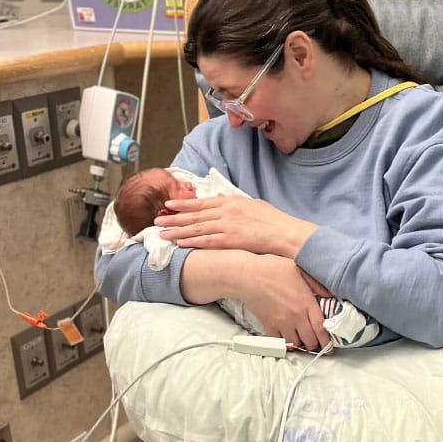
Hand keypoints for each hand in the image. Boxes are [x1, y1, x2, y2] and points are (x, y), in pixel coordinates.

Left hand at [155, 196, 318, 258]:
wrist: (286, 233)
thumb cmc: (274, 221)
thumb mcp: (253, 204)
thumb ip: (235, 202)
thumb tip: (221, 197)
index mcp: (232, 201)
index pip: (202, 202)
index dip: (183, 204)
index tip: (169, 205)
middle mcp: (226, 211)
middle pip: (194, 215)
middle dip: (174, 218)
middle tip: (156, 221)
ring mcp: (228, 225)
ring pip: (196, 228)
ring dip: (177, 231)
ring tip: (161, 234)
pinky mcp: (231, 240)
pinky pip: (207, 241)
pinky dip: (192, 242)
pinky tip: (180, 243)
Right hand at [237, 254, 332, 349]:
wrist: (248, 275)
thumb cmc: (273, 269)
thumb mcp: (300, 269)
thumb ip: (317, 283)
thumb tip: (331, 295)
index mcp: (306, 302)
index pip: (321, 327)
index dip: (327, 340)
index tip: (329, 344)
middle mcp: (295, 316)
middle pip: (309, 340)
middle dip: (315, 344)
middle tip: (317, 343)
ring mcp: (281, 322)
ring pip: (295, 343)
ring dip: (301, 343)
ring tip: (303, 339)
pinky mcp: (268, 325)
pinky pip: (279, 340)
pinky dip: (284, 341)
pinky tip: (287, 336)